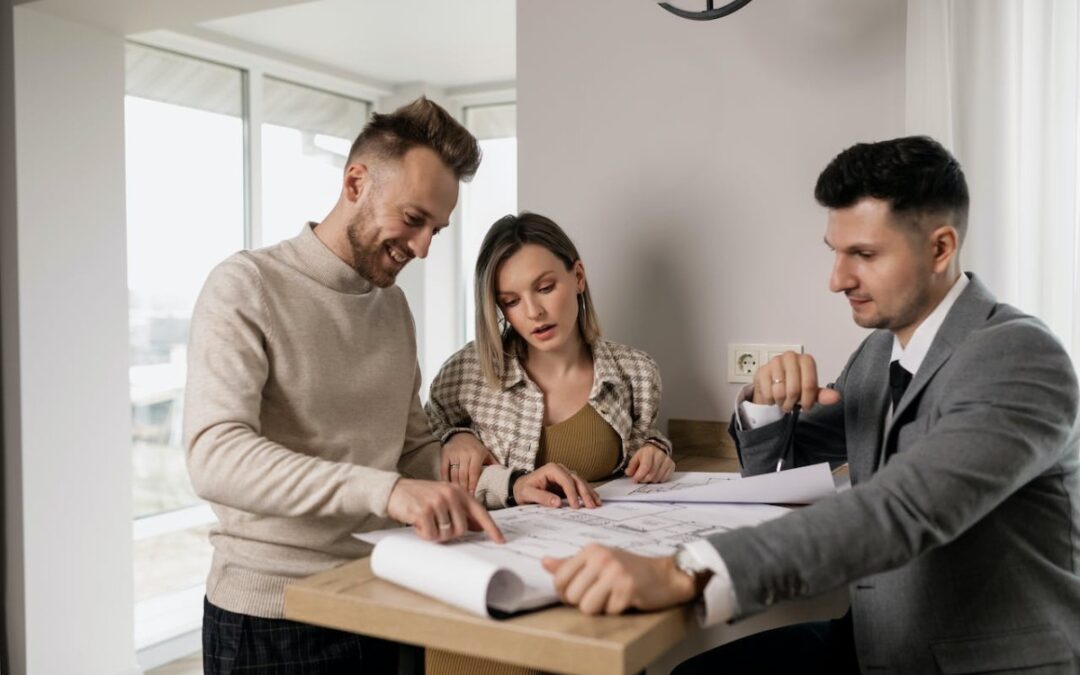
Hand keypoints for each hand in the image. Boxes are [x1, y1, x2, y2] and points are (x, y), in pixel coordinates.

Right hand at [386, 478, 504, 543]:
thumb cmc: (421, 496)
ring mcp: (437, 502)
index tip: (500, 540)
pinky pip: (431, 535)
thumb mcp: (444, 498)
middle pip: (461, 529)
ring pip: (446, 534)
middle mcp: (451, 495)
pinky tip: (417, 523)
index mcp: (459, 492)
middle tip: (436, 525)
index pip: (480, 512)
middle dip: (449, 533)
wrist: (394, 489)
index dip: (491, 528)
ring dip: (435, 534)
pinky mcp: (424, 511)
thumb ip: (461, 511)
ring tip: (426, 522)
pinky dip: (424, 534)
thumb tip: (479, 527)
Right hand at [440, 433, 497, 493]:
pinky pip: (444, 470)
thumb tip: (501, 476)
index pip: (474, 472)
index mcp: (476, 454)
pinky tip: (448, 486)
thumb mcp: (486, 453)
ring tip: (458, 494)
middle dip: (465, 488)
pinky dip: (445, 479)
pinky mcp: (445, 454)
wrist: (460, 434)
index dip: (473, 485)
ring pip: (454, 474)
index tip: (473, 495)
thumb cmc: (475, 447)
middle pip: (464, 475)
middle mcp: (465, 454)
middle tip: (465, 497)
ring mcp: (454, 454)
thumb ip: (493, 464)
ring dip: (456, 485)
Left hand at [513, 462, 601, 508]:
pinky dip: (587, 493)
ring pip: (581, 482)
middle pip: (577, 480)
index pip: (566, 480)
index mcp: (551, 469)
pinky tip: (594, 500)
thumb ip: (542, 497)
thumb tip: (557, 503)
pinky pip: (580, 487)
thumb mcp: (527, 494)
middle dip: (585, 493)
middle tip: (591, 506)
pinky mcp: (567, 482)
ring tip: (597, 504)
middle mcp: (560, 469)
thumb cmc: (523, 489)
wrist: (520, 487)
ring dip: (589, 493)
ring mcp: (565, 475)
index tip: (576, 506)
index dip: (572, 493)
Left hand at [541, 544, 696, 614]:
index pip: (560, 579)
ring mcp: (615, 572)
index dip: (566, 593)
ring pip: (587, 607)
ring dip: (600, 609)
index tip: (580, 593)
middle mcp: (601, 558)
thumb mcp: (598, 560)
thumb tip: (543, 562)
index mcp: (591, 550)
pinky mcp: (628, 589)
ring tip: (613, 598)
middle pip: (572, 596)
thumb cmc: (629, 569)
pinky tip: (627, 600)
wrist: (666, 575)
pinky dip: (617, 611)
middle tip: (601, 596)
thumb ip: (570, 564)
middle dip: (584, 603)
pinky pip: (608, 612)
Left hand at [625, 443, 674, 482]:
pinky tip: (655, 476)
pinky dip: (658, 480)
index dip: (639, 476)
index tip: (634, 480)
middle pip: (652, 474)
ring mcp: (667, 460)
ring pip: (658, 478)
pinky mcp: (672, 465)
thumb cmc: (644, 455)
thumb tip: (629, 473)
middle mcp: (660, 455)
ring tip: (647, 476)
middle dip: (644, 479)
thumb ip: (631, 466)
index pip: (645, 467)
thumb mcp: (635, 458)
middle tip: (640, 479)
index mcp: (649, 451)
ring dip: (651, 480)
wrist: (656, 449)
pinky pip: (665, 478)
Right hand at [752, 351, 841, 412]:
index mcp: (806, 360)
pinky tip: (772, 396)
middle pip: (793, 389)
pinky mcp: (761, 370)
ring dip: (781, 402)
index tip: (806, 406)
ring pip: (780, 392)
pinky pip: (768, 393)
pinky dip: (771, 400)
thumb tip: (836, 397)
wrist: (772, 385)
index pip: (809, 384)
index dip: (807, 399)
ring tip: (782, 400)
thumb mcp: (810, 392)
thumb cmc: (793, 386)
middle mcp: (790, 356)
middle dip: (792, 402)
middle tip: (791, 404)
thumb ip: (823, 395)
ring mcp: (774, 362)